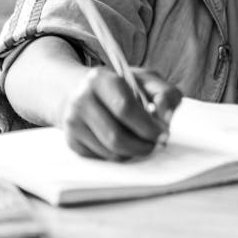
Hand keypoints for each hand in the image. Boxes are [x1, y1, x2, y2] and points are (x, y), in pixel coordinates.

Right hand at [59, 67, 181, 160]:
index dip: (148, 126)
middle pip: (116, 137)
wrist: (83, 91)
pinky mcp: (71, 140)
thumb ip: (166, 94)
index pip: (125, 108)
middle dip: (142, 145)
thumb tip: (166, 118)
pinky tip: (124, 143)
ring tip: (142, 142)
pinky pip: (101, 158)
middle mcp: (81, 100)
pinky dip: (119, 155)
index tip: (163, 134)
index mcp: (100, 79)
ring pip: (110, 151)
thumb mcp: (147, 81)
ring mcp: (73, 122)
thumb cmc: (122, 87)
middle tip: (155, 143)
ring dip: (133, 152)